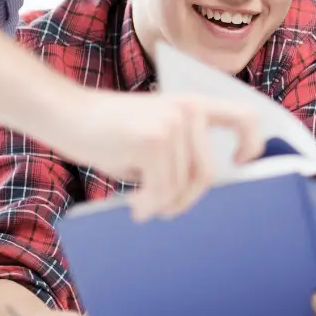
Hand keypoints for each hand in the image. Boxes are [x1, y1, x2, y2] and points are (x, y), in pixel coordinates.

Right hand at [56, 90, 261, 220]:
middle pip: (207, 174)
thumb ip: (180, 155)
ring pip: (182, 186)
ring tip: (141, 206)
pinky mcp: (152, 140)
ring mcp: (171, 123)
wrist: (62, 111)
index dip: (252, 143)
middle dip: (186, 200)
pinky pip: (162, 190)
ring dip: (163, 205)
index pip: (245, 117)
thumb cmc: (106, 131)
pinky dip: (149, 206)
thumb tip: (200, 193)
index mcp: (193, 105)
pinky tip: (134, 206)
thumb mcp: (153, 137)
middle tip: (163, 210)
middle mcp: (188, 110)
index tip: (240, 163)